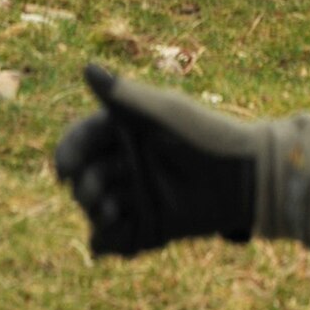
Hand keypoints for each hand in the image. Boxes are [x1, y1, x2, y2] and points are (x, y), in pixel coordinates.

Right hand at [53, 62, 309, 258]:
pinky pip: (115, 240)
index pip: (82, 139)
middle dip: (84, 188)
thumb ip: (123, 94)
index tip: (65, 169)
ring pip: (95, 209)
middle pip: (84, 177)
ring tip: (113, 214)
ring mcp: (136, 195)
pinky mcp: (147, 227)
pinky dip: (107, 243)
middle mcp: (126, 161)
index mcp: (125, 129)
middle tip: (100, 196)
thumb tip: (85, 67)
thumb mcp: (162, 112)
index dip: (68, 153)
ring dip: (96, 214)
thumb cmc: (204, 135)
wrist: (243, 178)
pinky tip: (111, 242)